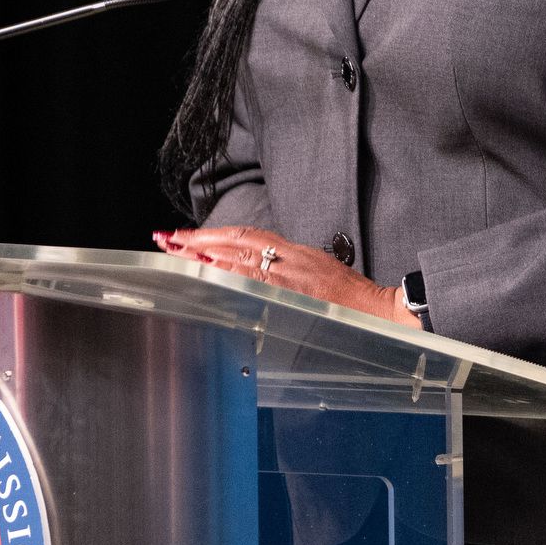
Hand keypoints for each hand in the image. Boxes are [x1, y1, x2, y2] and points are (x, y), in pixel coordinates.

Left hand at [156, 226, 418, 325]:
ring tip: (174, 251)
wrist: (379, 310)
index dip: (213, 234)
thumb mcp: (319, 269)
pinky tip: (204, 272)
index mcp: (294, 250)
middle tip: (166, 238)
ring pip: (236, 258)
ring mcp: (287, 275)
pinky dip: (224, 273)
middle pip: (233, 241)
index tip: (186, 235)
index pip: (244, 235)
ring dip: (202, 254)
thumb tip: (258, 270)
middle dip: (197, 240)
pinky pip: (249, 278)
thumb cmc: (352, 297)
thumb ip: (288, 266)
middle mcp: (288, 258)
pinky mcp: (290, 292)